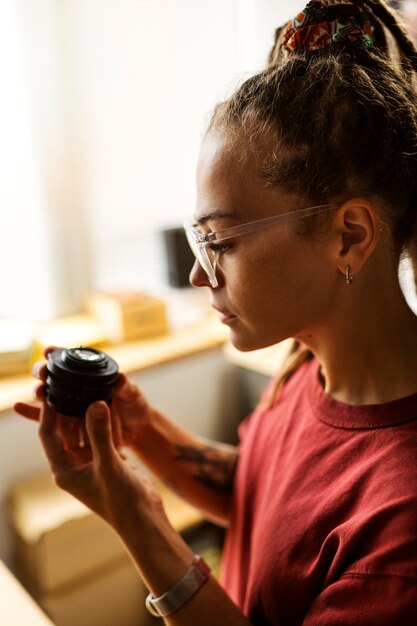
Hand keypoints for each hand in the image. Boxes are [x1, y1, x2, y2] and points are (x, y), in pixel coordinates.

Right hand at [14, 347, 154, 450]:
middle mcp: (78, 387)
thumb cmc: (136, 407)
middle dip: (43, 371)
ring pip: (48, 395)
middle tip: (42, 372)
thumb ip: (127, 387)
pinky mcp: (67, 422)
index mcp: (92, 375)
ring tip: (37, 392)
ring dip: (39, 391)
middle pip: (53, 375)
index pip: (71, 360)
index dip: (58, 353)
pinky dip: (31, 412)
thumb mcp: (133, 396)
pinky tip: (18, 407)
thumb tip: (120, 377)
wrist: (136, 431)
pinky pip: (46, 417)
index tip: (49, 350)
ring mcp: (71, 404)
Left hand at [37, 396, 159, 531]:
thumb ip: (100, 433)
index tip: (52, 390)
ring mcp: (91, 462)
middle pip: (65, 430)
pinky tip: (109, 405)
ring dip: (89, 413)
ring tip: (91, 390)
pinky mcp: (107, 460)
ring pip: (84, 430)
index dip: (49, 412)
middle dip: (70, 408)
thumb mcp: (108, 465)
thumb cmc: (121, 501)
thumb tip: (94, 404)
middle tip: (74, 385)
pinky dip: (104, 422)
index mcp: (64, 469)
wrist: (144, 518)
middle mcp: (74, 465)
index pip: (49, 434)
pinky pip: (101, 435)